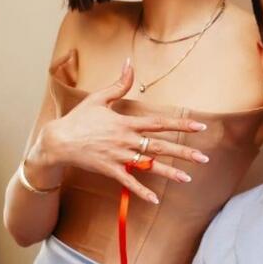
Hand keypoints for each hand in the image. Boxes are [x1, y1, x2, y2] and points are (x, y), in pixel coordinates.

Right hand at [31, 59, 209, 203]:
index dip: (180, 125)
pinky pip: (129, 183)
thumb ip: (118, 83)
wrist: (58, 141)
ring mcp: (118, 157)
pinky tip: (155, 201)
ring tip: (188, 178)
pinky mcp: (109, 170)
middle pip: (160, 146)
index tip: (200, 127)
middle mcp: (126, 140)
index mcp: (126, 123)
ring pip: (149, 166)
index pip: (159, 123)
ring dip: (169, 173)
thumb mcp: (98, 98)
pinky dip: (141, 192)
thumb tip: (130, 62)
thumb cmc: (78, 119)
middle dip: (184, 152)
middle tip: (204, 158)